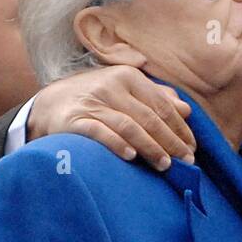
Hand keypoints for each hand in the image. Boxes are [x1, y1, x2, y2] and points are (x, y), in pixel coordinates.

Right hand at [27, 65, 195, 169]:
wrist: (49, 105)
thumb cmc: (96, 99)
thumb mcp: (125, 91)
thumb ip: (155, 97)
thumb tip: (186, 110)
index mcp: (128, 77)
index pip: (162, 105)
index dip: (180, 128)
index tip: (192, 148)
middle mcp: (111, 86)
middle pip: (149, 117)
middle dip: (171, 141)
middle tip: (186, 161)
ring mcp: (92, 102)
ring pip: (129, 126)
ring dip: (150, 147)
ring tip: (165, 165)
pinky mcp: (75, 120)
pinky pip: (100, 132)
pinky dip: (117, 144)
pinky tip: (131, 157)